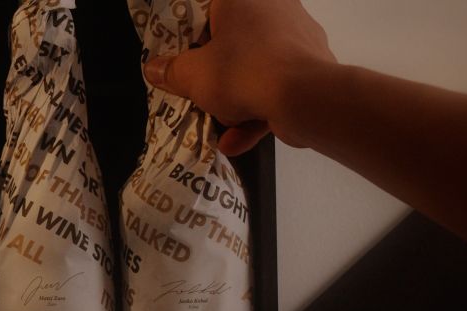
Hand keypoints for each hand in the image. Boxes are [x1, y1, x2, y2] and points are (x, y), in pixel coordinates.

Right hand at [142, 0, 337, 155]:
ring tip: (220, 127)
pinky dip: (258, 111)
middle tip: (199, 94)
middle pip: (231, 43)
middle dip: (215, 76)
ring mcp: (298, 36)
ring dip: (235, 102)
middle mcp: (274, 8)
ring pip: (255, 67)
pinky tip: (238, 140)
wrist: (307, 98)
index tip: (180, 62)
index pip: (206, 12)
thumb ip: (171, 71)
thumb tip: (154, 69)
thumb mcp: (193, 74)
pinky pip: (277, 85)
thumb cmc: (243, 72)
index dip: (189, 39)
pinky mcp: (313, 66)